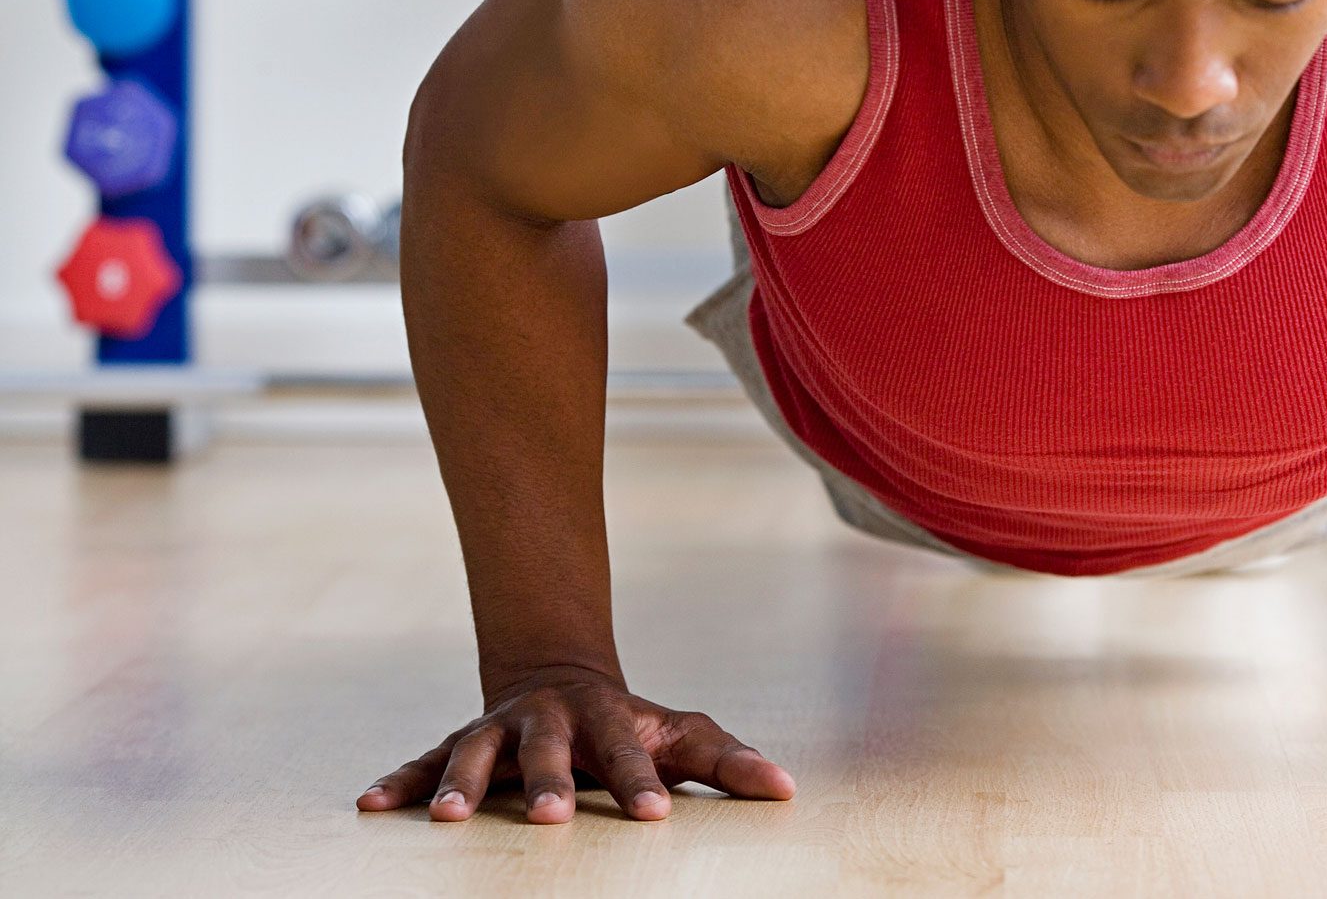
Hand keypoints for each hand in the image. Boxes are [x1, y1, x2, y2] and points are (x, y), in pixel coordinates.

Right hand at [355, 663, 796, 822]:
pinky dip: (398, 781)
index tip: (656, 816)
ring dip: (459, 783)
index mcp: (607, 722)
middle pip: (549, 750)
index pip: (631, 756)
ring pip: (476, 752)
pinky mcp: (458, 745)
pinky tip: (369, 806)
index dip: (642, 785)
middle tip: (549, 818)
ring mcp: (500, 731)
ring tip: (444, 819)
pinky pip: (422, 761)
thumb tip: (788, 790)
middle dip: (547, 782)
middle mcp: (549, 722)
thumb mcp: (682, 735)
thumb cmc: (631, 725)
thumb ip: (730, 761)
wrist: (559, 677)